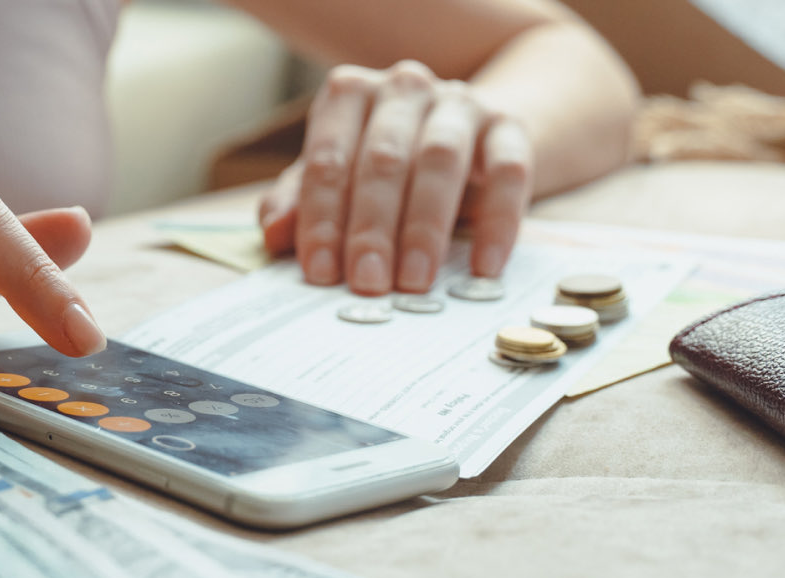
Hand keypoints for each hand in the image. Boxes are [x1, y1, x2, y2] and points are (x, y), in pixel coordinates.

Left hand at [258, 60, 534, 295]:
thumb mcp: (340, 180)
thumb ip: (301, 202)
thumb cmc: (389, 166)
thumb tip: (275, 233)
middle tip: (368, 282)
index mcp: (349, 95)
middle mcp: (403, 89)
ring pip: (440, 159)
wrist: (472, 137)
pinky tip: (483, 266)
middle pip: (383, 159)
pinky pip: (508, 171)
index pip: (327, 157)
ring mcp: (459, 102)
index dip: (321, 218)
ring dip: (425, 226)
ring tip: (415, 282)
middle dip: (372, 227)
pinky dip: (496, 222)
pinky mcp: (509, 126)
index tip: (321, 272)